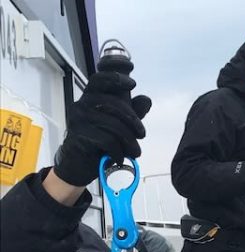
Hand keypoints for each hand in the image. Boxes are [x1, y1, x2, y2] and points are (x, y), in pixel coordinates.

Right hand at [54, 71, 151, 186]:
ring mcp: (79, 119)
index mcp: (91, 96)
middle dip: (133, 120)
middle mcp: (82, 104)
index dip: (116, 75)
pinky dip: (118, 151)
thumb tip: (146, 100)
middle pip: (114, 104)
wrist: (79, 164)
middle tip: (142, 134)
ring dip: (129, 140)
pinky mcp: (79, 135)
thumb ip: (131, 112)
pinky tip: (120, 157)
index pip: (101, 78)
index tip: (133, 83)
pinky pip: (107, 140)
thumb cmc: (98, 142)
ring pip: (113, 124)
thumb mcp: (119, 124)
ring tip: (135, 151)